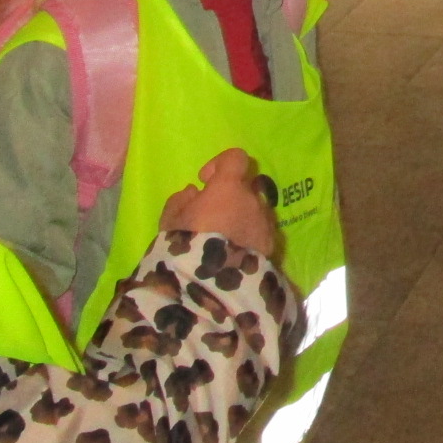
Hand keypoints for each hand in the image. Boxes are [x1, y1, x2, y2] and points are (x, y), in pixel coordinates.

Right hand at [159, 148, 277, 257]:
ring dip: (242, 217)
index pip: (236, 158)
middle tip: (213, 216)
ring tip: (224, 240)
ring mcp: (265, 221)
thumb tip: (194, 193)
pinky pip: (262, 231)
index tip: (206, 181)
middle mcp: (252, 199)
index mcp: (229, 187)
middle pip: (246, 186)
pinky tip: (236, 254)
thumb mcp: (170, 221)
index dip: (220, 164)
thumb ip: (180, 200)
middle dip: (231, 196)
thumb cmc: (186, 246)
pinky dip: (251, 235)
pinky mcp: (272, 244)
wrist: (211, 284)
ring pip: (255, 210)